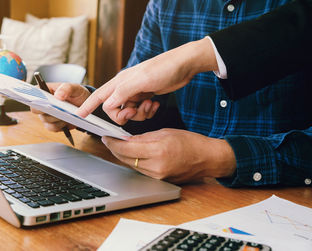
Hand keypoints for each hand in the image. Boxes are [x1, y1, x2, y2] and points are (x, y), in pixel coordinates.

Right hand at [31, 83, 90, 131]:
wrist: (85, 106)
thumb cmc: (77, 94)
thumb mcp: (74, 88)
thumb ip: (66, 88)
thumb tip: (58, 96)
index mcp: (44, 90)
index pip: (33, 93)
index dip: (32, 97)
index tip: (39, 100)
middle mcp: (42, 103)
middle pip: (36, 109)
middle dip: (45, 110)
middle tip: (56, 109)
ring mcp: (46, 115)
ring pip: (45, 120)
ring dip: (56, 118)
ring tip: (67, 114)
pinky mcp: (52, 124)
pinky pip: (52, 128)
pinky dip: (60, 125)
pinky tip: (67, 121)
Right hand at [77, 37, 217, 124]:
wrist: (184, 65)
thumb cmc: (164, 68)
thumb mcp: (142, 81)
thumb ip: (123, 93)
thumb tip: (108, 106)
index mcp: (120, 82)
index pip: (99, 96)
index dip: (88, 106)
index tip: (80, 116)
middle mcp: (125, 87)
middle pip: (114, 109)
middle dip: (124, 115)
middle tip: (133, 112)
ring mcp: (136, 92)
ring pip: (129, 112)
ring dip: (139, 114)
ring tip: (150, 105)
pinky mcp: (146, 96)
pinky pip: (140, 111)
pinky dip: (147, 111)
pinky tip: (155, 104)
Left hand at [101, 128, 235, 183]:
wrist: (208, 159)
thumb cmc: (191, 142)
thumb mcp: (165, 132)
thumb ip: (143, 138)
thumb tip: (125, 140)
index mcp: (158, 150)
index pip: (126, 148)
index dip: (113, 143)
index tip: (106, 137)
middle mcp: (157, 166)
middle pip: (126, 159)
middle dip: (115, 149)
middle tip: (109, 140)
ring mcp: (158, 176)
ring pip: (132, 165)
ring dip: (123, 156)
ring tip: (119, 145)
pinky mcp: (160, 181)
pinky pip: (141, 170)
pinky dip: (134, 162)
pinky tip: (132, 155)